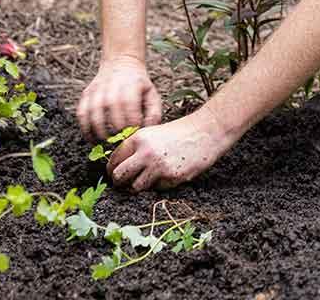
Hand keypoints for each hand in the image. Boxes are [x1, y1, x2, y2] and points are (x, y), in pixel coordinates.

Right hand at [77, 55, 161, 140]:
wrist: (121, 64)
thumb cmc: (139, 85)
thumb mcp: (152, 94)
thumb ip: (154, 113)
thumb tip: (147, 131)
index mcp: (130, 85)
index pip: (129, 107)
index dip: (131, 125)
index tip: (134, 136)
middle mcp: (111, 87)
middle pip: (110, 112)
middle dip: (115, 132)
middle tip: (120, 144)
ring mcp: (96, 90)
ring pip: (93, 115)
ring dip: (98, 133)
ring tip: (106, 145)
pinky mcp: (86, 94)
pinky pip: (81, 114)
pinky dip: (85, 129)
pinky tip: (93, 140)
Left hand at [107, 107, 229, 191]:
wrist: (207, 131)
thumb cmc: (180, 132)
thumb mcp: (153, 133)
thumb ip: (136, 148)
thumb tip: (118, 167)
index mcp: (138, 139)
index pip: (113, 161)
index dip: (112, 170)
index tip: (115, 175)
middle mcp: (145, 153)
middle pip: (119, 176)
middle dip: (120, 182)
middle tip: (124, 184)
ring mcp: (158, 166)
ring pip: (136, 187)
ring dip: (140, 186)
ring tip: (150, 178)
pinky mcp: (171, 177)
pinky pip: (157, 188)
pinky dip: (160, 184)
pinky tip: (170, 172)